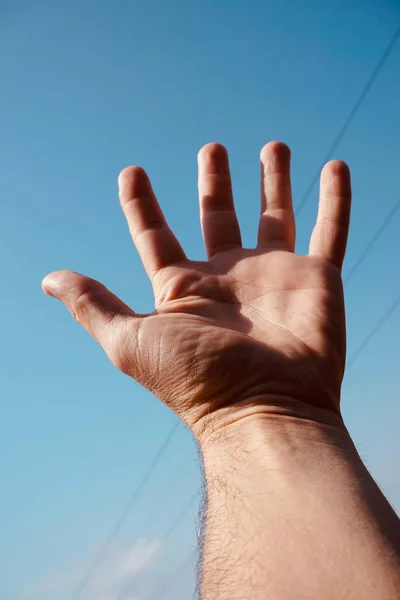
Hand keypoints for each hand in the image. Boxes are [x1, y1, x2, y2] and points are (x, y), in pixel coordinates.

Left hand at [42, 142, 350, 433]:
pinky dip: (336, 199)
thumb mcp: (131, 341)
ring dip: (274, 180)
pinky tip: (336, 166)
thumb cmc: (195, 381)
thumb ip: (93, 305)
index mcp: (183, 289)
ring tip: (272, 146)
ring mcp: (274, 275)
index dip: (141, 205)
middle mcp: (227, 278)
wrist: (266, 412)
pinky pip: (330, 230)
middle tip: (212, 148)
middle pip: (218, 216)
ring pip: (275, 214)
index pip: (156, 235)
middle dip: (215, 181)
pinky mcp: (317, 279)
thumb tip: (49, 279)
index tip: (131, 172)